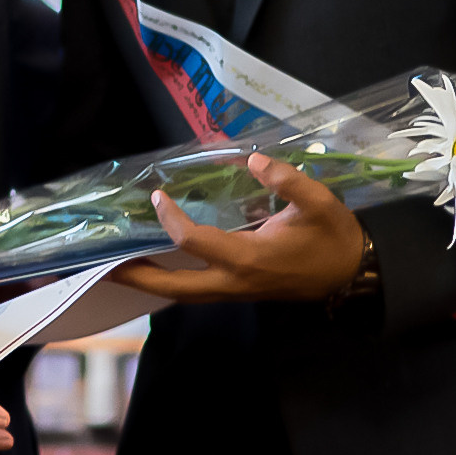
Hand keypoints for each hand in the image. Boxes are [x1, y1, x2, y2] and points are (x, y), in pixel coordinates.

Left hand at [110, 152, 364, 302]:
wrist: (353, 274)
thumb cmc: (334, 237)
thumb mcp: (320, 204)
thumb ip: (289, 181)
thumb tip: (254, 159)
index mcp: (249, 260)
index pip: (195, 242)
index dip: (171, 219)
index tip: (158, 195)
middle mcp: (235, 282)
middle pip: (175, 288)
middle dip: (138, 278)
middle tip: (103, 264)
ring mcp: (235, 292)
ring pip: (182, 294)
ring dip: (149, 282)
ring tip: (118, 265)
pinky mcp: (238, 290)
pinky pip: (195, 290)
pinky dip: (169, 280)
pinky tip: (154, 265)